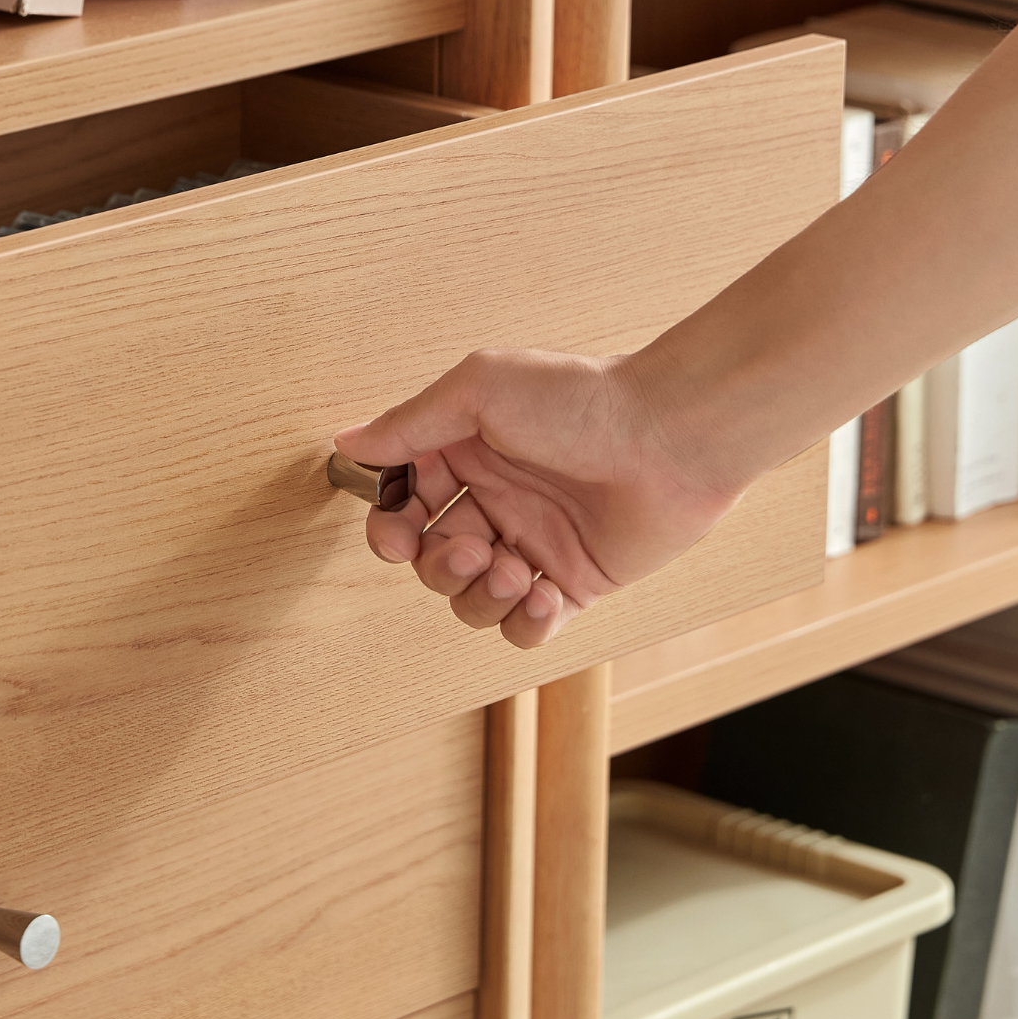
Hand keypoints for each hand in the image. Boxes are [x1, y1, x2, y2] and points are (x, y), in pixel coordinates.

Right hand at [334, 347, 740, 649]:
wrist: (669, 437)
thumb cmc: (580, 400)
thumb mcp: (479, 390)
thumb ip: (409, 424)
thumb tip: (348, 443)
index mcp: (466, 453)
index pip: (402, 503)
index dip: (390, 526)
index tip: (397, 531)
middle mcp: (495, 501)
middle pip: (430, 559)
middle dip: (438, 565)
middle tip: (472, 547)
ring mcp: (533, 544)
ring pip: (471, 599)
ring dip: (480, 596)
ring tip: (513, 570)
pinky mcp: (573, 583)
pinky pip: (526, 628)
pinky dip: (523, 623)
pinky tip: (540, 596)